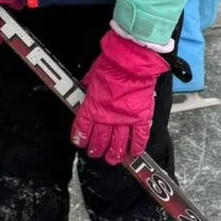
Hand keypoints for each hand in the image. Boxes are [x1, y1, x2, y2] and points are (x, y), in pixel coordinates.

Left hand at [70, 29, 167, 166]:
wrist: (130, 62)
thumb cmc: (110, 65)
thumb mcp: (91, 76)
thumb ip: (87, 89)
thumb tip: (83, 90)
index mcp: (92, 108)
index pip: (82, 129)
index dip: (80, 138)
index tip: (80, 142)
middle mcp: (107, 117)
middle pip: (99, 140)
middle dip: (96, 149)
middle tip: (96, 153)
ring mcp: (124, 119)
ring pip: (118, 143)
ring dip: (114, 153)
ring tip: (112, 158)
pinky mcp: (140, 117)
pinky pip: (139, 137)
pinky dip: (136, 146)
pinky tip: (134, 152)